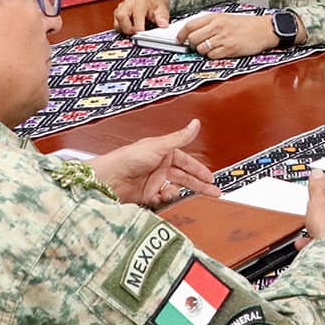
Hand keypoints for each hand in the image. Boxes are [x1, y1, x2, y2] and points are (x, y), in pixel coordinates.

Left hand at [88, 118, 220, 206]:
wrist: (109, 179)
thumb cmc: (129, 158)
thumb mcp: (158, 146)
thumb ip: (180, 137)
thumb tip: (196, 123)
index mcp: (163, 154)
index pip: (187, 163)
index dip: (200, 170)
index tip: (211, 178)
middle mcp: (159, 168)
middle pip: (185, 178)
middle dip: (199, 186)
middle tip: (214, 193)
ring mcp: (153, 182)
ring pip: (174, 190)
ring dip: (175, 192)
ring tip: (170, 193)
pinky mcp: (147, 196)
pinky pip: (162, 200)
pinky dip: (162, 200)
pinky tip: (158, 197)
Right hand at [114, 0, 171, 34]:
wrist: (151, 2)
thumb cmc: (154, 6)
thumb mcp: (162, 10)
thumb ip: (163, 17)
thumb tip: (163, 25)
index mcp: (140, 2)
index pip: (136, 14)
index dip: (138, 27)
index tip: (142, 34)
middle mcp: (128, 3)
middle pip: (121, 16)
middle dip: (128, 29)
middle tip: (136, 34)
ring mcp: (121, 8)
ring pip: (117, 22)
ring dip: (125, 30)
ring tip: (135, 31)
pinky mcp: (117, 14)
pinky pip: (116, 24)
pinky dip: (123, 29)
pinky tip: (131, 30)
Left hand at [178, 13, 275, 59]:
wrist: (264, 29)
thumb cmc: (245, 25)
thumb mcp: (225, 18)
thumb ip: (209, 24)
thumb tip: (192, 32)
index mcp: (215, 17)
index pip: (190, 25)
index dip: (181, 34)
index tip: (179, 39)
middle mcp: (217, 26)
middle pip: (193, 38)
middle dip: (192, 45)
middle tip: (197, 46)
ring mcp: (223, 38)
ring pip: (201, 48)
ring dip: (203, 51)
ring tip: (211, 48)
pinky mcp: (230, 49)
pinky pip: (212, 56)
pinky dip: (212, 56)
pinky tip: (220, 52)